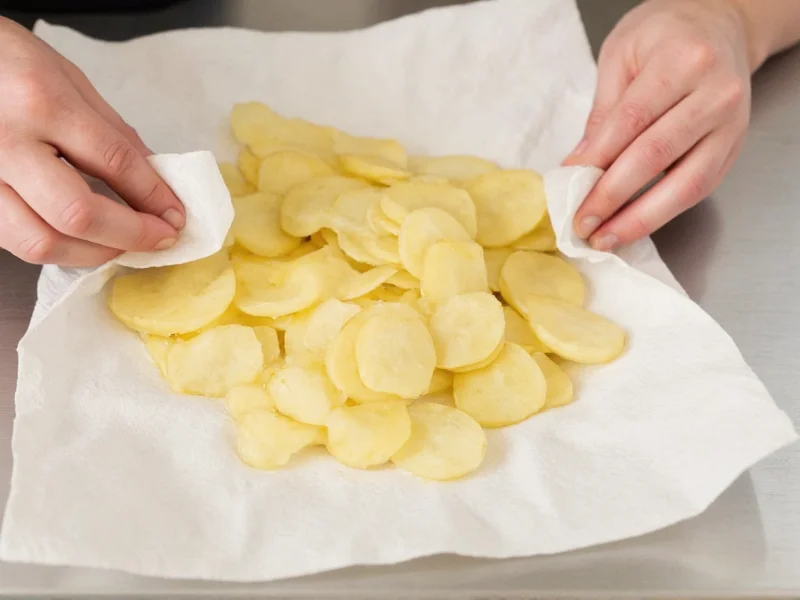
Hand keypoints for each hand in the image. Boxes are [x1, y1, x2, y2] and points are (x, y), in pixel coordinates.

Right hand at [0, 17, 184, 266]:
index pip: (114, 161)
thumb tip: (155, 179)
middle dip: (131, 235)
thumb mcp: (67, 78)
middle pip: (78, 214)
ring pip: (41, 242)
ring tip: (123, 245)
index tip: (177, 216)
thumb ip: (112, 132)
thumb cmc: (5, 58)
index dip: (154, 196)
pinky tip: (82, 240)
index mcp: (39, 100)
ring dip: (94, 253)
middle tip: (160, 238)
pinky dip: (57, 248)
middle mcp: (5, 141)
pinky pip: (14, 241)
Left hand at [564, 0, 752, 249]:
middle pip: (656, 155)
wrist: (720, 24)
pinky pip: (700, 188)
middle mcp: (715, 92)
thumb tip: (579, 165)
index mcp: (682, 60)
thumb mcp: (622, 55)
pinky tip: (634, 225)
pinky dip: (665, 212)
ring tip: (606, 238)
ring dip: (641, 218)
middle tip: (581, 223)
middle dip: (613, 197)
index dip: (597, 160)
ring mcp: (731, 123)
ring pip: (685, 183)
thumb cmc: (664, 35)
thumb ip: (603, 112)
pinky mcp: (734, 146)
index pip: (631, 121)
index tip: (569, 187)